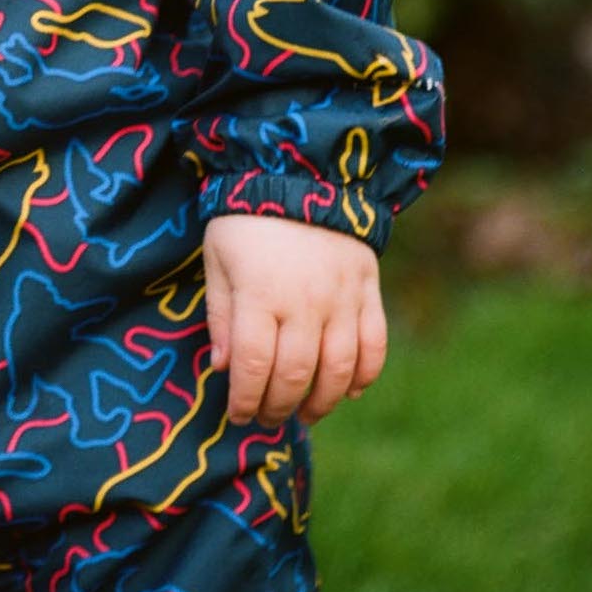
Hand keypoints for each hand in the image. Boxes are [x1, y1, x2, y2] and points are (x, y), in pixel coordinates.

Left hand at [203, 210, 387, 427]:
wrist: (302, 173)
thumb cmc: (246, 220)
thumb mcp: (217, 259)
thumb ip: (220, 315)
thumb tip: (225, 369)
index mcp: (260, 294)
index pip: (254, 367)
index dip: (246, 400)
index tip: (238, 415)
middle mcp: (304, 302)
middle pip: (295, 375)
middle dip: (278, 406)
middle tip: (267, 418)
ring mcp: (341, 298)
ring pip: (338, 369)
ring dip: (322, 401)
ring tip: (305, 413)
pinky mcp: (368, 290)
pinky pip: (374, 345)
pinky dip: (365, 375)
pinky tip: (348, 391)